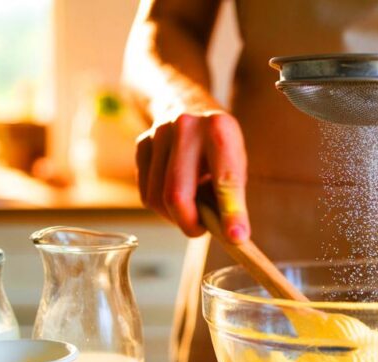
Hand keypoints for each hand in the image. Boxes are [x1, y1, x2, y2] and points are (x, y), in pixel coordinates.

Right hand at [135, 112, 249, 241]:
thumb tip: (231, 236)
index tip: (236, 237)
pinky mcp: (141, 144)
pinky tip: (176, 195)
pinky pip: (146, 193)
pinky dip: (162, 207)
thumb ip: (232, 197)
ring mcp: (158, 133)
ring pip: (158, 198)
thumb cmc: (217, 146)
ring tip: (192, 209)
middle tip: (201, 230)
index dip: (231, 211)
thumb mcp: (236, 163)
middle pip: (177, 194)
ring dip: (175, 217)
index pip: (226, 178)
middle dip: (190, 223)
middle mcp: (186, 125)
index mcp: (220, 127)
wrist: (186, 108)